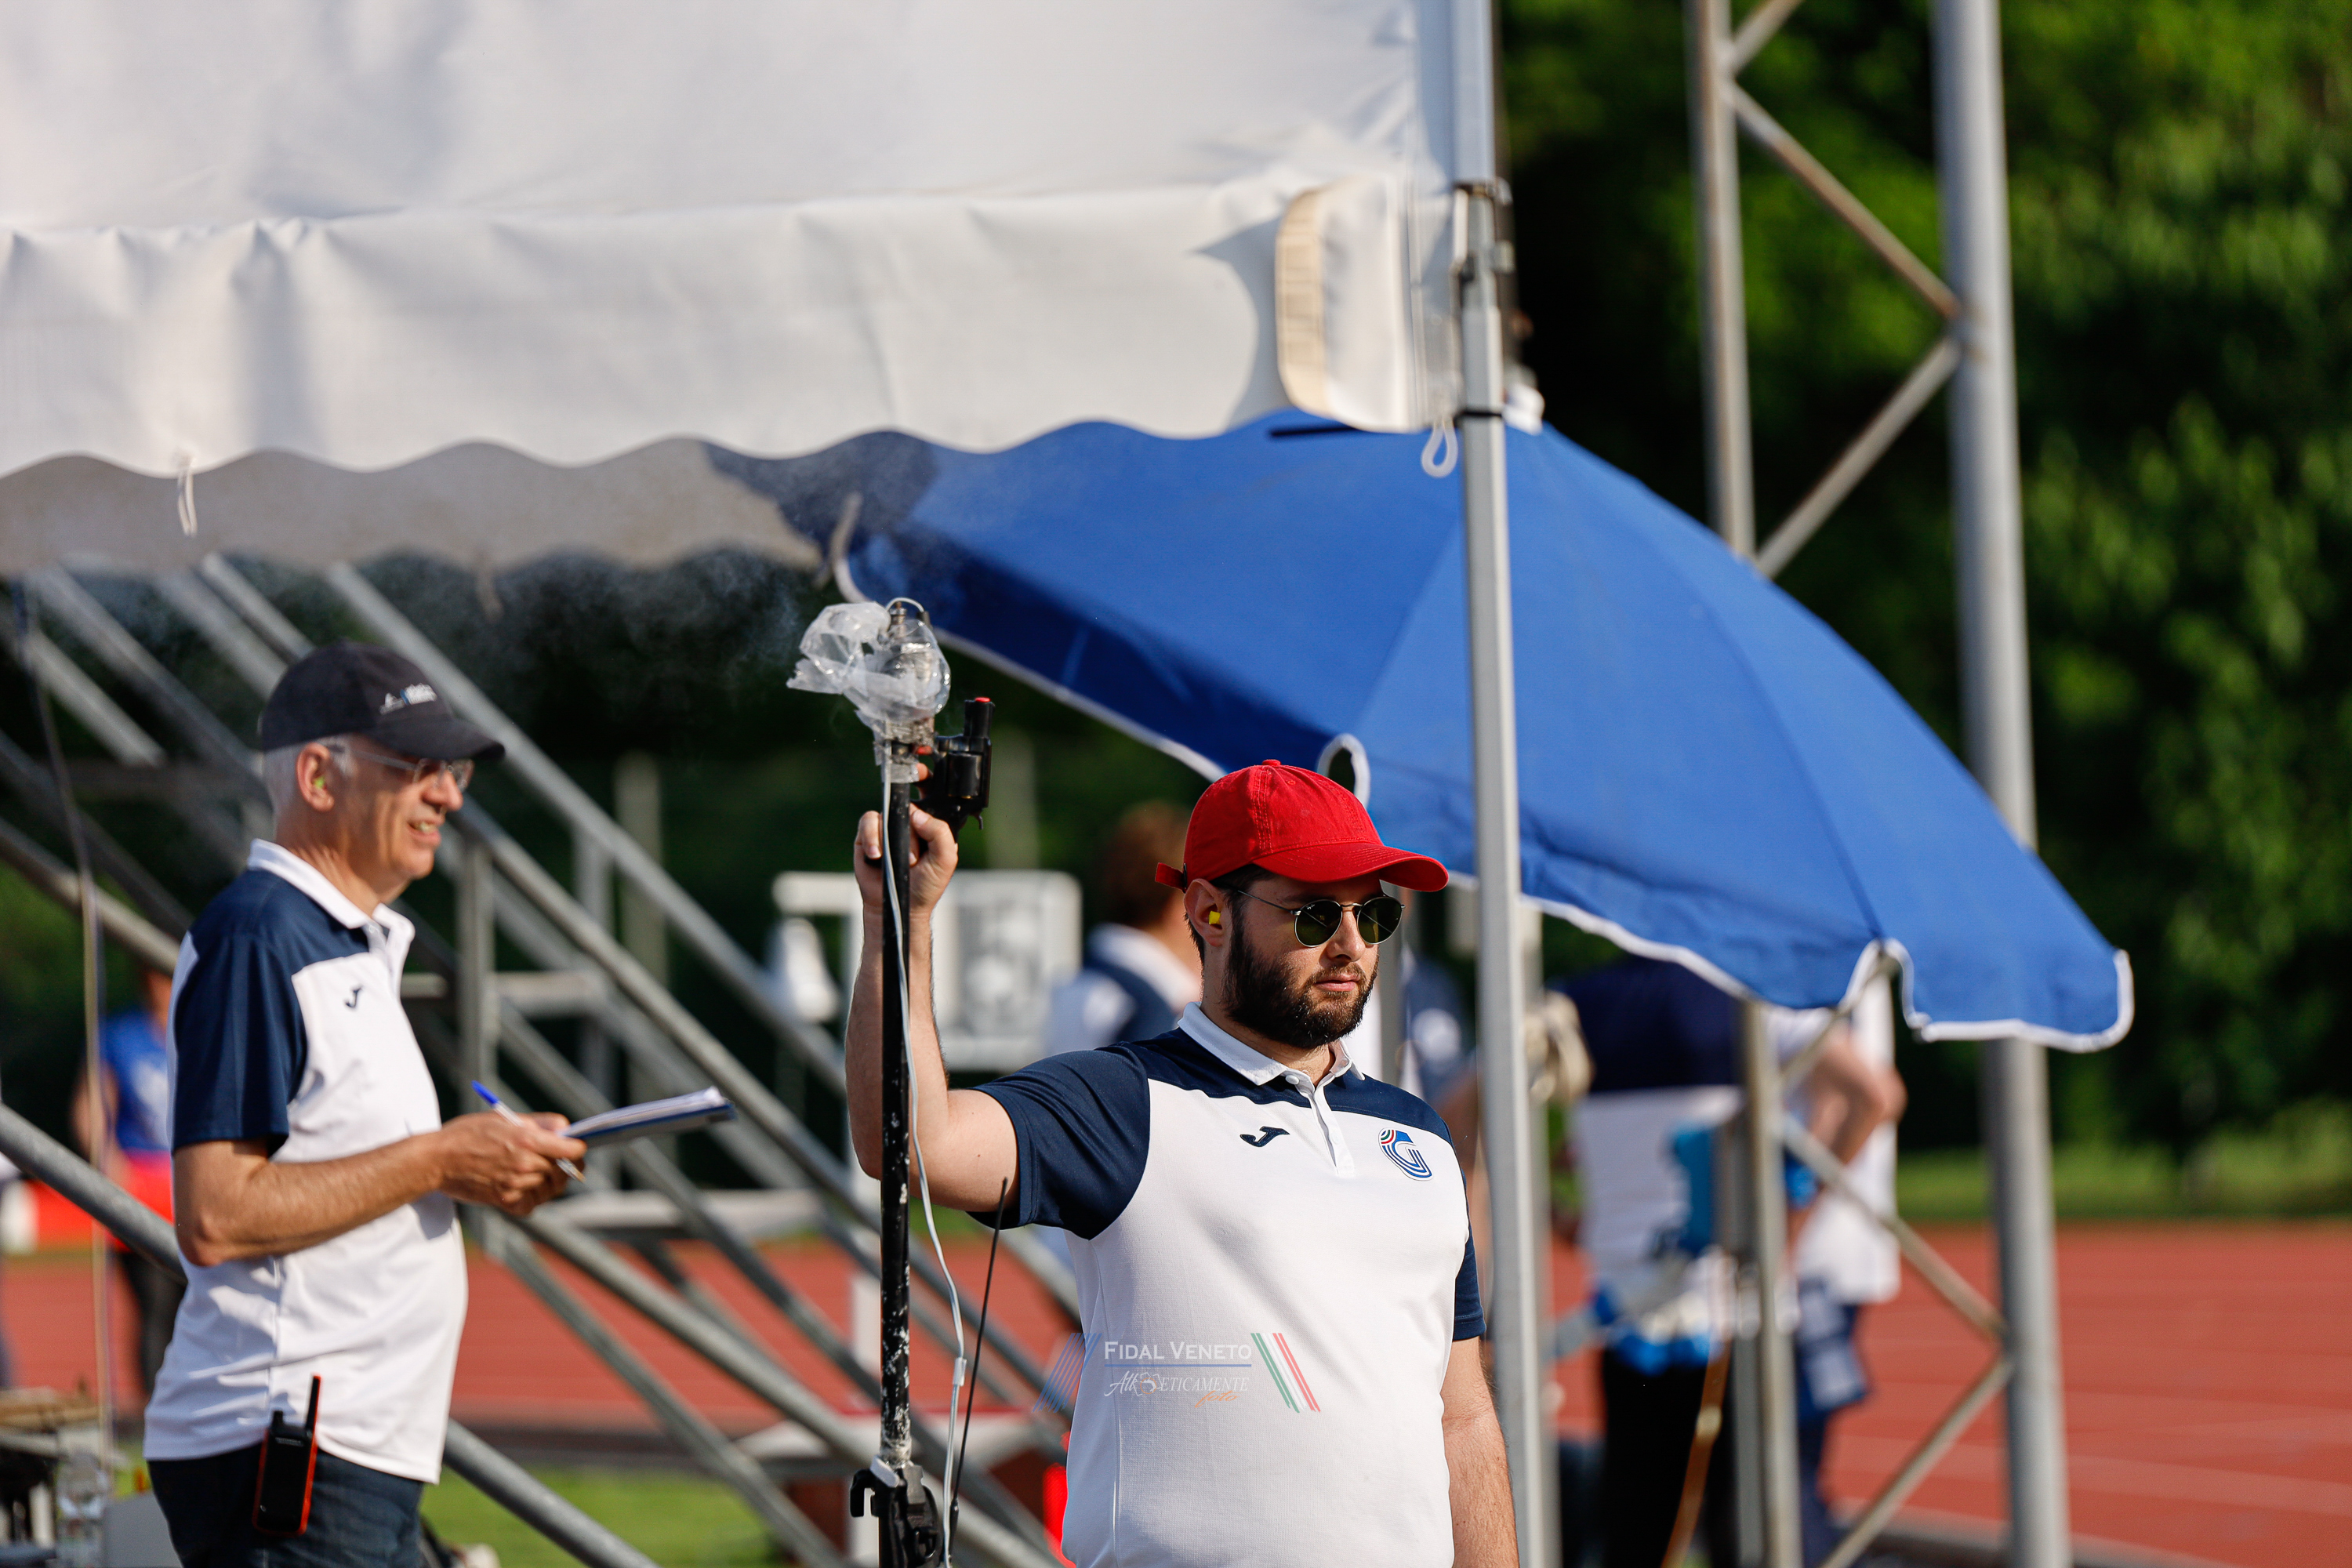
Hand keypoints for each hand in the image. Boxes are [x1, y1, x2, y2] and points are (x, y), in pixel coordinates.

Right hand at [434, 1112, 585, 1215]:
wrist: (436, 1159)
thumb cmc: (468, 1134)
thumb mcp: (504, 1118)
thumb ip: (539, 1123)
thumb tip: (565, 1127)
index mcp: (528, 1139)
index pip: (572, 1149)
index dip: (578, 1148)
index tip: (576, 1148)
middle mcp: (526, 1164)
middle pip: (563, 1170)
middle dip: (565, 1165)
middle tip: (560, 1160)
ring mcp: (516, 1185)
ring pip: (549, 1189)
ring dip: (549, 1182)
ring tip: (541, 1172)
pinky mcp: (504, 1201)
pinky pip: (531, 1205)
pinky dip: (533, 1199)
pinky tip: (526, 1188)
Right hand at [852, 803, 959, 922]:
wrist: (899, 905)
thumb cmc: (924, 885)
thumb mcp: (944, 860)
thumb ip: (940, 833)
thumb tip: (917, 814)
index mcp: (930, 828)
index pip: (926, 810)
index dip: (924, 824)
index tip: (925, 848)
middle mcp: (908, 826)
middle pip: (905, 812)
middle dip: (907, 839)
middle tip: (911, 862)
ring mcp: (888, 829)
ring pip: (886, 816)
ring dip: (887, 840)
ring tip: (889, 860)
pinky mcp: (868, 835)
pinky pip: (868, 820)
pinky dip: (870, 836)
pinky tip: (875, 855)